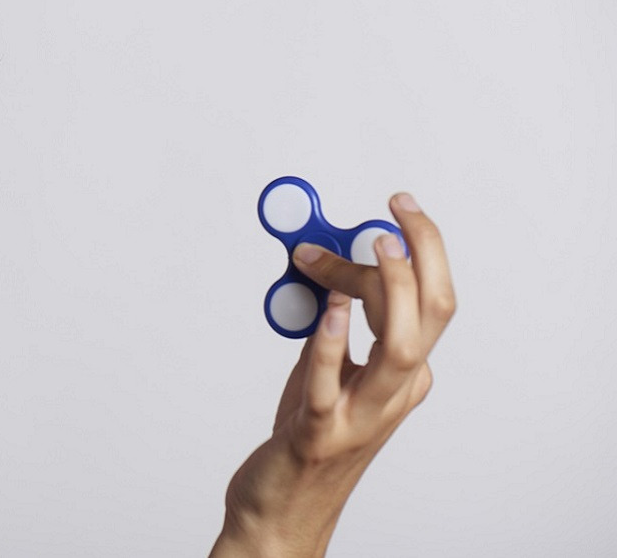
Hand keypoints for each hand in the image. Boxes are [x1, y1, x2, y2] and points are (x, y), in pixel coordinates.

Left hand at [211, 193, 454, 556]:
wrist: (285, 508)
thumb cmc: (309, 436)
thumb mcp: (326, 369)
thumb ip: (329, 321)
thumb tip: (318, 261)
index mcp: (404, 375)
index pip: (431, 300)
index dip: (417, 248)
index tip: (389, 209)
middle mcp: (395, 393)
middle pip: (431, 315)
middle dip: (422, 253)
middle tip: (397, 208)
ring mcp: (361, 415)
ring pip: (400, 349)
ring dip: (391, 292)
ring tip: (378, 246)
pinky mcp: (318, 433)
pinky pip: (330, 385)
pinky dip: (332, 343)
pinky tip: (328, 309)